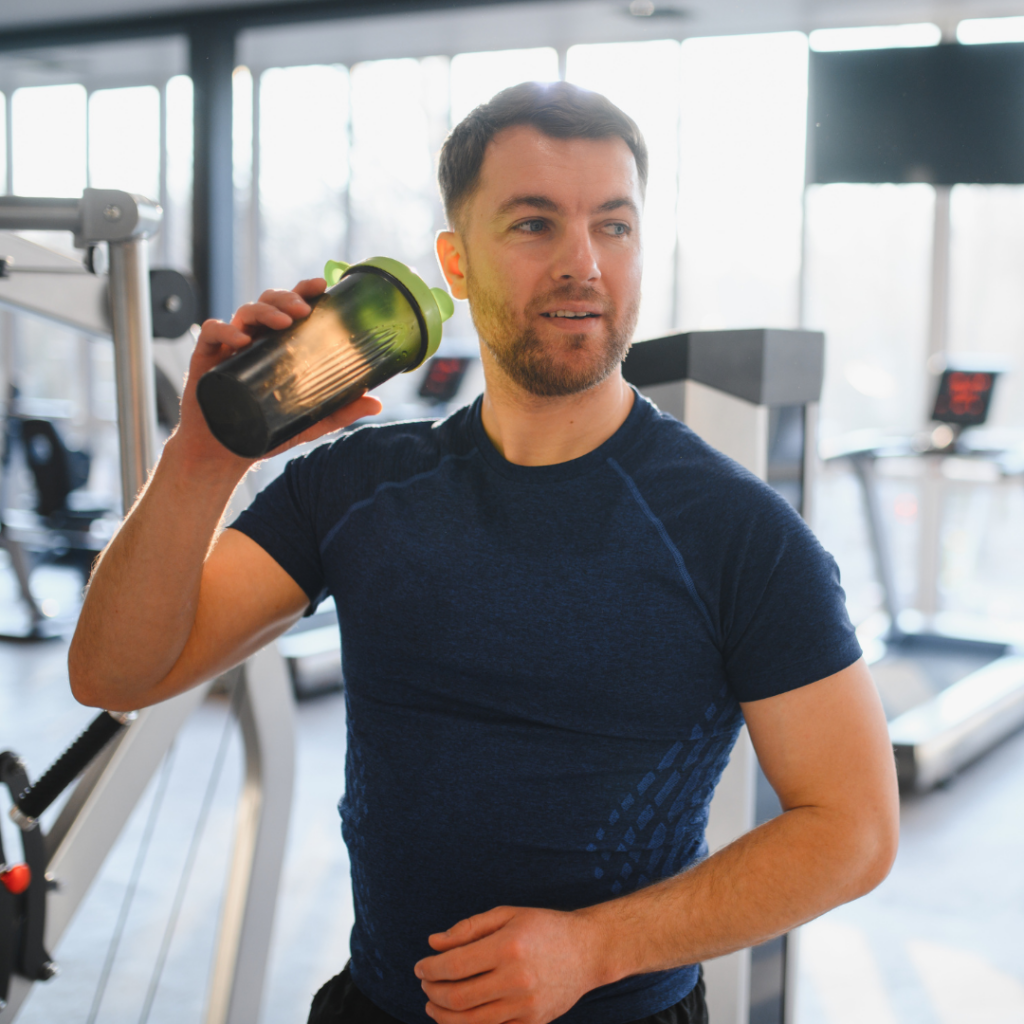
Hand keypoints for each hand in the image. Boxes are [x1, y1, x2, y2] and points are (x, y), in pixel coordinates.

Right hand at [172, 278, 381, 470]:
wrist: (225, 452)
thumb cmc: (264, 431)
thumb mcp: (308, 422)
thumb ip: (339, 411)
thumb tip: (376, 402)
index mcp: (278, 345)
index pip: (292, 309)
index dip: (304, 291)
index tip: (322, 285)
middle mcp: (255, 339)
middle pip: (269, 302)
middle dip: (287, 298)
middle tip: (303, 310)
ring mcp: (230, 346)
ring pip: (245, 311)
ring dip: (265, 311)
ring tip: (283, 321)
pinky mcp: (206, 357)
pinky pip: (212, 332)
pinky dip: (225, 330)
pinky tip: (241, 340)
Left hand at [414, 906, 601, 1023]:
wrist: (588, 951)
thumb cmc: (544, 927)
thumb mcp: (507, 914)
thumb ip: (468, 928)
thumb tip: (433, 943)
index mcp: (508, 947)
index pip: (455, 966)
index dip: (430, 968)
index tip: (420, 966)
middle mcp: (516, 979)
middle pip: (458, 998)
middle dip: (433, 992)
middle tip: (425, 984)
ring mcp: (525, 1006)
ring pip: (471, 1023)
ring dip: (444, 1016)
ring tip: (434, 1004)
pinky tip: (458, 1017)